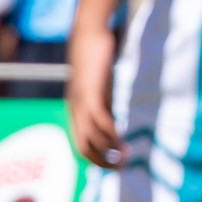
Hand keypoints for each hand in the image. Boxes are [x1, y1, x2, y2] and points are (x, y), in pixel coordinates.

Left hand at [67, 23, 122, 168]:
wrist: (88, 34)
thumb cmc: (96, 60)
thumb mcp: (101, 88)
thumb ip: (105, 105)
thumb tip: (114, 124)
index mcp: (75, 110)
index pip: (79, 145)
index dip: (95, 159)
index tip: (113, 163)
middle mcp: (74, 109)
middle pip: (82, 147)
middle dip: (101, 161)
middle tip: (121, 166)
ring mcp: (80, 102)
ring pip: (91, 137)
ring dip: (110, 150)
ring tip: (126, 155)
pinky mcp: (90, 92)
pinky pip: (99, 120)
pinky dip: (111, 133)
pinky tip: (122, 138)